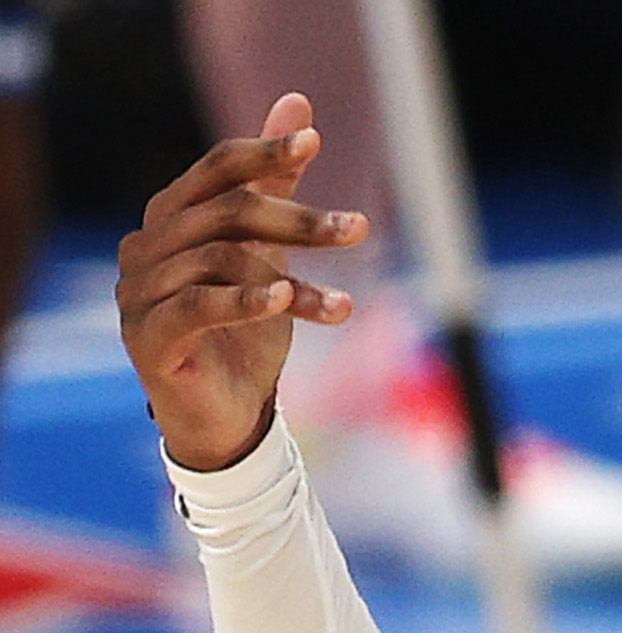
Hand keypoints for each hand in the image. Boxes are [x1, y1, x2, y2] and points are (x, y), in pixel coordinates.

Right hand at [116, 92, 368, 472]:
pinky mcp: (147, 337)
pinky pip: (196, 306)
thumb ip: (278, 184)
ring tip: (345, 304)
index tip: (315, 142)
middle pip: (227, 213)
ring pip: (222, 261)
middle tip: (359, 230)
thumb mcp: (270, 253)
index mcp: (172, 217)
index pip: (217, 169)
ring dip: (293, 278)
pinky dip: (244, 302)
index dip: (263, 152)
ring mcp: (139, 291)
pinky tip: (285, 300)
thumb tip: (298, 103)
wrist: (227, 417)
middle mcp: (146, 246)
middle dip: (298, 221)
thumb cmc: (247, 331)